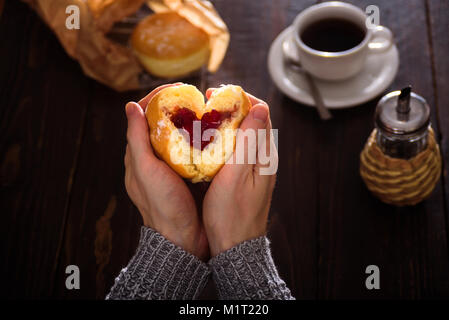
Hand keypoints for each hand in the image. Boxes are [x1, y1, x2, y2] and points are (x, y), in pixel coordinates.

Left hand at [124, 83, 208, 260]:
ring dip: (192, 121)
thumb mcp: (146, 170)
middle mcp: (153, 157)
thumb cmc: (161, 205)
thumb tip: (130, 106)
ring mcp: (171, 166)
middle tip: (197, 98)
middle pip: (163, 123)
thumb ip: (137, 140)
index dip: (159, 99)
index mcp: (138, 154)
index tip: (178, 90)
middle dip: (178, 107)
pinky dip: (202, 138)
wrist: (182, 238)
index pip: (144, 116)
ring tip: (208, 110)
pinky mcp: (188, 174)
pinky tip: (215, 133)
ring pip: (180, 135)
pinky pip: (193, 150)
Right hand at [202, 90, 277, 256]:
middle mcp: (264, 158)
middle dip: (233, 107)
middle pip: (253, 120)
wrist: (235, 247)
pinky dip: (225, 137)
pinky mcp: (246, 175)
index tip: (219, 95)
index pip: (261, 113)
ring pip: (244, 133)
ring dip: (228, 121)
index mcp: (265, 155)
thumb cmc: (232, 215)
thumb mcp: (237, 176)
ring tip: (205, 117)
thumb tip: (260, 109)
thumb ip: (248, 142)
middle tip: (208, 104)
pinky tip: (208, 140)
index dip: (242, 98)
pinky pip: (238, 147)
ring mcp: (255, 167)